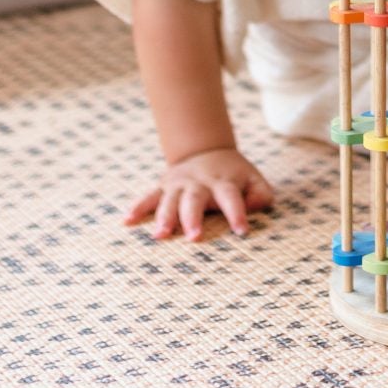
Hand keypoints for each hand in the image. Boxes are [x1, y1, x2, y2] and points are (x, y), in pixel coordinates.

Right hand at [125, 147, 276, 241]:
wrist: (207, 150)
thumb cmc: (234, 175)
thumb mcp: (254, 180)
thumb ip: (260, 195)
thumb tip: (253, 208)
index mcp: (223, 182)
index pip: (231, 197)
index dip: (237, 213)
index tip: (241, 231)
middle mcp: (199, 182)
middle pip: (195, 200)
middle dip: (193, 218)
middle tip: (194, 237)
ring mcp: (178, 183)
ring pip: (170, 200)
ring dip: (165, 217)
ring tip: (160, 235)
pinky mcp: (163, 186)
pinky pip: (148, 197)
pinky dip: (138, 208)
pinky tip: (127, 221)